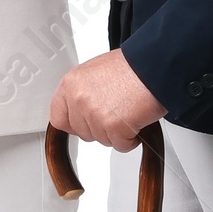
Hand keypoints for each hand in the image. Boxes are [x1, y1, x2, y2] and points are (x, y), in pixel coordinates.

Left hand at [48, 50, 165, 152]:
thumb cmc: (132, 66)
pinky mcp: (113, 127)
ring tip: (128, 111)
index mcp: (71, 83)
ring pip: (102, 140)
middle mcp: (79, 99)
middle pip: (82, 132)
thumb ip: (83, 91)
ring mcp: (94, 114)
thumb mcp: (96, 71)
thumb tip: (81, 107)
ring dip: (117, 132)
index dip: (74, 123)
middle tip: (116, 112)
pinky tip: (136, 120)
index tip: (83, 124)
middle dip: (100, 128)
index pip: (58, 117)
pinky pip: (121, 145)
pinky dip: (131, 139)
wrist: (154, 66)